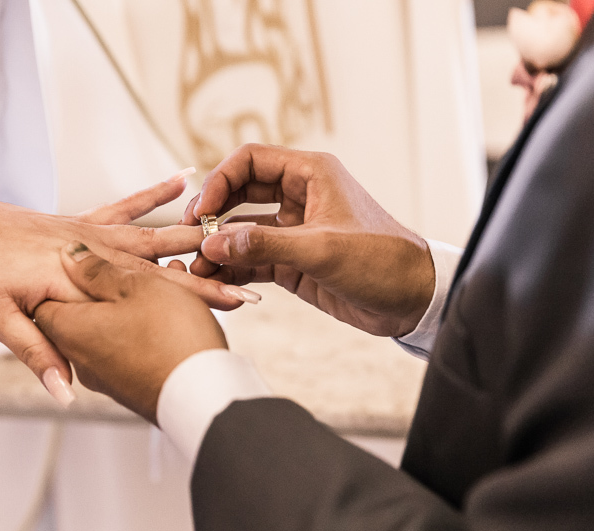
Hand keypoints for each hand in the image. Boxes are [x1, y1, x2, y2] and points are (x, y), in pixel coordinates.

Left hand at [0, 173, 252, 404]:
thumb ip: (38, 354)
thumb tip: (66, 395)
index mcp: (73, 276)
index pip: (146, 294)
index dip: (193, 301)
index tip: (233, 308)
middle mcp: (86, 249)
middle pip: (157, 265)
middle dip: (204, 277)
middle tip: (248, 284)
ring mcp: (85, 231)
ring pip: (147, 235)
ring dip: (189, 240)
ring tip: (229, 236)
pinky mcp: (79, 221)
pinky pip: (122, 207)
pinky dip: (151, 195)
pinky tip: (180, 181)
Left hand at [35, 243, 227, 423]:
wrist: (205, 398)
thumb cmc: (171, 336)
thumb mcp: (136, 286)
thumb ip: (98, 271)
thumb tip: (69, 256)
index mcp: (70, 327)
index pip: (44, 299)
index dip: (66, 275)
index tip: (93, 262)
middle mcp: (79, 357)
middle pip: (78, 313)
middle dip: (106, 288)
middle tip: (137, 269)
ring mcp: (103, 376)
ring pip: (106, 329)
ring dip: (129, 305)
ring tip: (165, 285)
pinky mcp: (128, 387)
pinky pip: (125, 348)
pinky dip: (140, 328)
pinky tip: (168, 315)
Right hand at [182, 144, 434, 337]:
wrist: (413, 300)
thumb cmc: (381, 260)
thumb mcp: (321, 249)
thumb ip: (265, 245)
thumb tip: (213, 244)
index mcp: (310, 174)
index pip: (250, 161)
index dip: (219, 180)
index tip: (200, 209)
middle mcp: (298, 196)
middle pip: (238, 193)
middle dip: (211, 214)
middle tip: (187, 235)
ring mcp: (292, 230)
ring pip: (241, 229)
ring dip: (218, 246)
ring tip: (196, 267)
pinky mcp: (291, 261)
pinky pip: (252, 259)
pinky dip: (232, 268)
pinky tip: (215, 281)